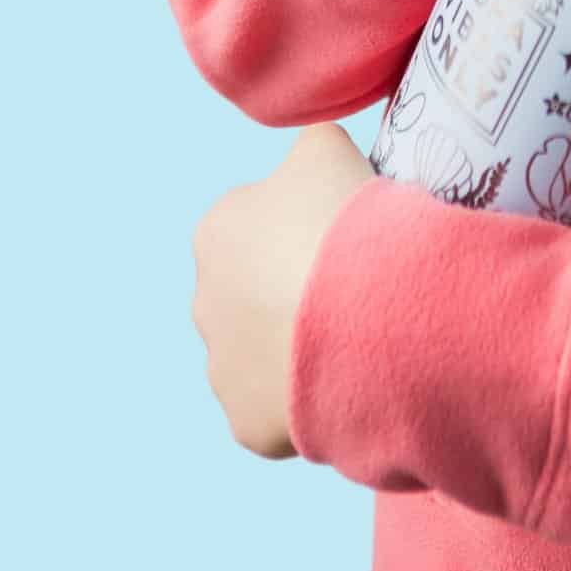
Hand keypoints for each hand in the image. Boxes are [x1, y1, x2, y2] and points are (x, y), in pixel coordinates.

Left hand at [189, 121, 375, 458]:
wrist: (367, 313)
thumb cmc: (343, 220)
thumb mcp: (327, 148)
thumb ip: (308, 147)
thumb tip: (310, 156)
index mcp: (216, 232)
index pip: (256, 228)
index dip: (304, 231)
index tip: (341, 239)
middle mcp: (203, 302)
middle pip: (254, 296)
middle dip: (292, 294)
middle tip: (350, 288)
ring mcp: (222, 370)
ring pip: (263, 357)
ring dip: (297, 349)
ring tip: (353, 337)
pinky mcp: (245, 423)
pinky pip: (280, 410)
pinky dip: (309, 399)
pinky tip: (345, 379)